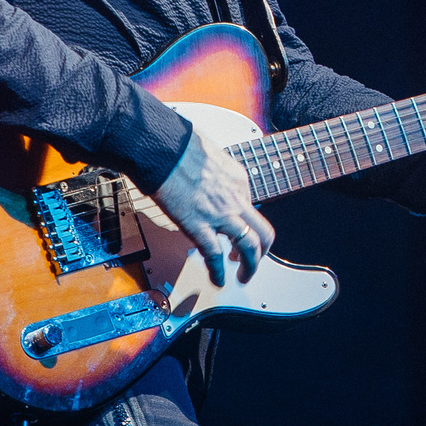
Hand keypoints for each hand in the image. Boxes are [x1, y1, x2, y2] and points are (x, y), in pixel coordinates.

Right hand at [149, 129, 274, 284]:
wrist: (162, 148)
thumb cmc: (179, 145)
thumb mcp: (210, 154)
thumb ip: (216, 173)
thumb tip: (210, 181)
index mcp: (239, 179)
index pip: (251, 207)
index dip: (245, 222)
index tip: (237, 230)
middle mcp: (236, 198)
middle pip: (263, 232)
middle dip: (262, 252)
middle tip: (253, 262)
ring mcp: (220, 214)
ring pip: (249, 247)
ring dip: (250, 266)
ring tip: (243, 277)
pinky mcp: (199, 226)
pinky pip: (214, 255)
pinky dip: (218, 272)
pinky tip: (218, 280)